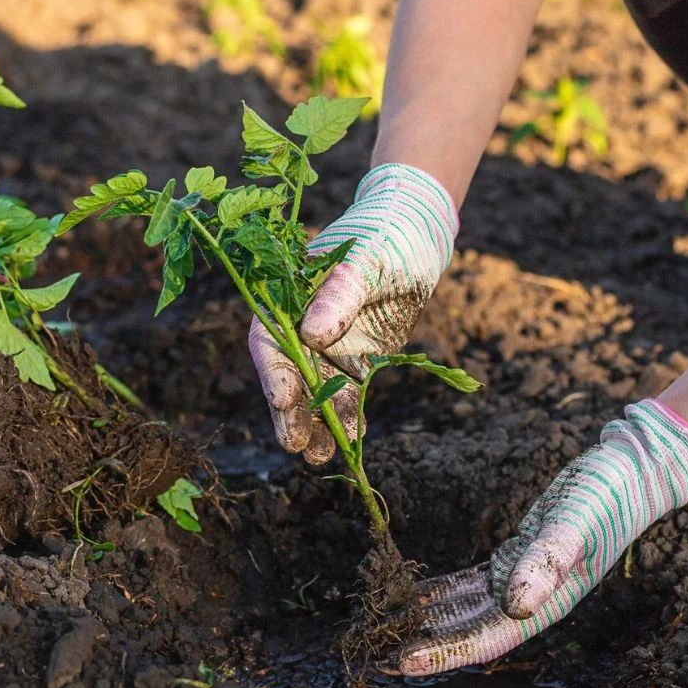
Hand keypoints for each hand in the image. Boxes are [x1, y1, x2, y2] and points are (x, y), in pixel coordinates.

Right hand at [249, 163, 458, 463]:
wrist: (417, 231)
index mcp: (289, 299)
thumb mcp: (365, 262)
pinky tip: (354, 438)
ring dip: (320, 425)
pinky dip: (350, 416)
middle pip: (289, 378)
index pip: (270, 344)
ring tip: (324, 456)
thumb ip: (338, 297)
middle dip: (293, 414)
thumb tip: (311, 335)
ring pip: (317, 393)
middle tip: (299, 447)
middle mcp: (302, 328)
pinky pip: (349, 393)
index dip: (274, 375)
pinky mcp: (356, 358)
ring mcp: (329, 346)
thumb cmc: (385, 235)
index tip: (284, 402)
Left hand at [397, 399, 687, 675]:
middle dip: (424, 644)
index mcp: (546, 601)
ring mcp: (520, 579)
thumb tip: (518, 605)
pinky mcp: (513, 556)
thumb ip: (546, 561)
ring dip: (425, 621)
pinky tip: (408, 594)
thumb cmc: (606, 497)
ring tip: (382, 627)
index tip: (402, 661)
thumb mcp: (574, 523)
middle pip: (468, 630)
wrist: (629, 471)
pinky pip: (469, 583)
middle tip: (375, 653)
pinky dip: (440, 590)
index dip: (444, 653)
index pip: (486, 638)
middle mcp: (530, 599)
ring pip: (464, 608)